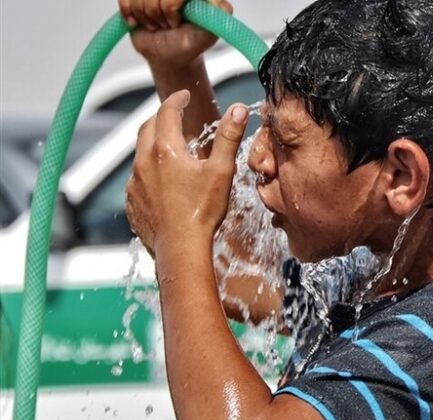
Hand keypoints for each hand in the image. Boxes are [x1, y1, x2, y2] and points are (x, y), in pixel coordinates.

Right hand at [119, 0, 232, 68]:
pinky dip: (130, 14)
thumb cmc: (189, 44)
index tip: (177, 22)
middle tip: (168, 25)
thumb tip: (222, 4)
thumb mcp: (208, 34)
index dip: (170, 7)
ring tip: (158, 24)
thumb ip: (218, 17)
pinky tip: (141, 21)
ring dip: (147, 17)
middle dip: (159, 14)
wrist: (169, 54)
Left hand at [125, 90, 248, 257]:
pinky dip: (149, 171)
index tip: (184, 96)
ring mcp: (134, 183)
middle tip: (175, 116)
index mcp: (165, 150)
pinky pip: (137, 179)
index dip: (177, 100)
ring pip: (140, 154)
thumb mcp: (221, 171)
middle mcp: (144, 162)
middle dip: (161, 117)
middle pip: (147, 128)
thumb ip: (229, 137)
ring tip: (171, 149)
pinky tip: (162, 181)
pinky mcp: (132, 201)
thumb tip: (239, 109)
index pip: (167, 112)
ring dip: (154, 145)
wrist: (180, 249)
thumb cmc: (203, 211)